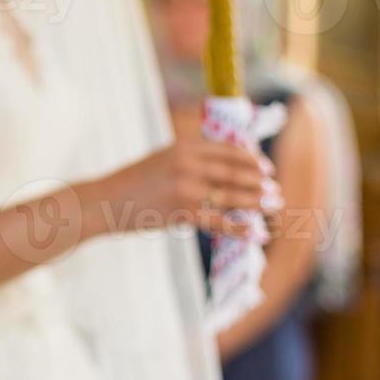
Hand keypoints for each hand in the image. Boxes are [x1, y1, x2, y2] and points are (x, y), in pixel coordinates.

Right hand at [86, 139, 275, 237]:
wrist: (103, 202)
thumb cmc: (130, 184)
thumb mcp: (160, 160)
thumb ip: (188, 161)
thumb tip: (220, 170)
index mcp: (184, 147)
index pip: (228, 150)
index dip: (251, 160)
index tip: (265, 168)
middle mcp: (188, 164)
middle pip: (236, 172)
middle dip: (260, 182)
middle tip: (275, 191)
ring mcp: (186, 188)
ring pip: (233, 196)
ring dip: (257, 202)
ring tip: (273, 207)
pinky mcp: (182, 212)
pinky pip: (220, 221)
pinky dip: (241, 228)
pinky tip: (256, 233)